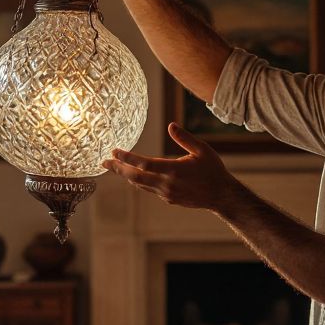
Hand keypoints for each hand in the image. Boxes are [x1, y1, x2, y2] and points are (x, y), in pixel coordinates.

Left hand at [103, 122, 243, 211]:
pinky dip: (138, 181)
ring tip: (114, 167)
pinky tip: (134, 175)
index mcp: (173, 170)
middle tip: (103, 162)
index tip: (114, 152)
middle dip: (118, 169)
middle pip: (134, 177)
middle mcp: (166, 184)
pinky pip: (148, 189)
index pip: (143, 163)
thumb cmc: (213, 170)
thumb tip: (170, 125)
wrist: (221, 196)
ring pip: (139, 184)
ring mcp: (166, 193)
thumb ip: (185, 138)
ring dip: (126, 175)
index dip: (127, 158)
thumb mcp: (202, 150)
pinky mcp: (168, 199)